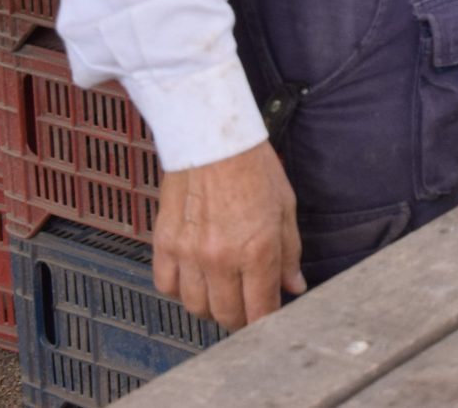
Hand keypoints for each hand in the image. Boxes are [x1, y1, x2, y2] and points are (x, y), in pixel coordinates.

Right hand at [151, 139, 305, 330]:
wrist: (211, 136)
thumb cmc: (251, 164)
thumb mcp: (285, 207)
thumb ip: (289, 252)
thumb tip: (293, 285)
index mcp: (256, 250)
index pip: (260, 310)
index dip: (266, 322)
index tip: (269, 319)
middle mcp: (220, 258)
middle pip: (226, 315)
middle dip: (240, 318)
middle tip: (246, 306)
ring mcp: (189, 253)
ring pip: (196, 306)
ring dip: (210, 306)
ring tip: (221, 291)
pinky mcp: (164, 243)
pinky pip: (166, 285)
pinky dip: (180, 289)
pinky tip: (194, 277)